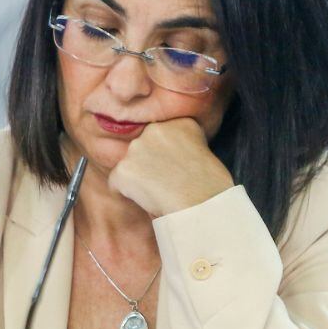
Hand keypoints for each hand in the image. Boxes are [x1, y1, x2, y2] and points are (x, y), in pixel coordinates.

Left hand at [107, 118, 234, 217]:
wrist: (204, 207)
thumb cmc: (211, 189)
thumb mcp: (205, 153)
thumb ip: (182, 146)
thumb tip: (165, 157)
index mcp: (179, 122)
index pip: (162, 135)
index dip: (166, 155)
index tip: (177, 169)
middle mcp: (155, 129)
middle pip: (143, 147)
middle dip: (149, 164)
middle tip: (167, 184)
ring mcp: (137, 148)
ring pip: (129, 164)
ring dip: (138, 178)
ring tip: (160, 193)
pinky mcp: (123, 169)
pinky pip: (116, 183)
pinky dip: (127, 194)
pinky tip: (147, 201)